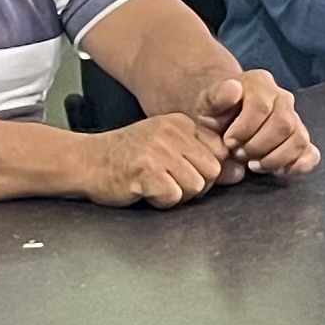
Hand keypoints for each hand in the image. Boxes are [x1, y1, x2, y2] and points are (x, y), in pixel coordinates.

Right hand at [82, 112, 235, 206]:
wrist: (85, 161)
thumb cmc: (127, 158)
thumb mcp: (166, 145)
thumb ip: (200, 155)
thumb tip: (238, 173)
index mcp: (180, 123)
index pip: (219, 152)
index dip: (205, 170)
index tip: (181, 171)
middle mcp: (172, 132)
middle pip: (212, 172)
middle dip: (195, 185)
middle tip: (167, 182)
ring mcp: (158, 150)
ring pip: (197, 186)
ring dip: (178, 194)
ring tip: (154, 185)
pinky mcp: (146, 171)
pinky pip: (174, 197)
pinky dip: (161, 201)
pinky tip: (144, 190)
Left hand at [192, 70, 320, 177]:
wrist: (222, 123)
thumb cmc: (214, 114)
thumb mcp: (206, 104)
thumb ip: (216, 96)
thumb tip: (233, 88)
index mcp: (260, 83)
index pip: (262, 107)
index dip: (244, 129)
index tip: (228, 142)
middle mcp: (282, 98)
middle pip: (283, 125)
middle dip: (258, 146)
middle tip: (239, 154)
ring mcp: (295, 119)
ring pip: (299, 141)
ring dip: (274, 159)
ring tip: (253, 164)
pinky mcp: (301, 140)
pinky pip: (311, 155)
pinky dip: (297, 166)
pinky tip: (277, 171)